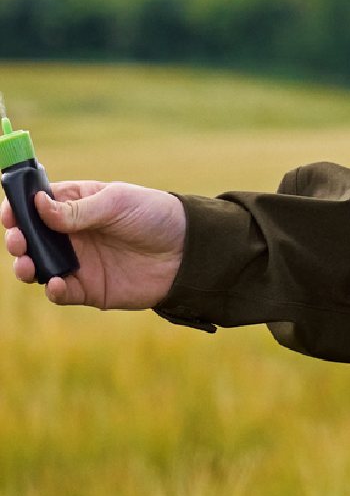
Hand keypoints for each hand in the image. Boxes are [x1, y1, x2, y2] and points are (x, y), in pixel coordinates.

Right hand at [2, 181, 185, 309]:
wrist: (186, 251)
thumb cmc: (154, 215)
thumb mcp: (118, 202)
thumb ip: (78, 209)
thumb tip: (38, 205)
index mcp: (79, 203)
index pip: (38, 203)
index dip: (20, 207)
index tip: (9, 212)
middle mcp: (73, 233)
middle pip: (31, 236)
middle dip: (18, 239)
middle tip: (18, 240)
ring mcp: (79, 261)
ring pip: (38, 266)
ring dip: (26, 266)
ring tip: (27, 265)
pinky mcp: (89, 288)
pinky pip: (61, 292)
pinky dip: (53, 290)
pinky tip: (56, 284)